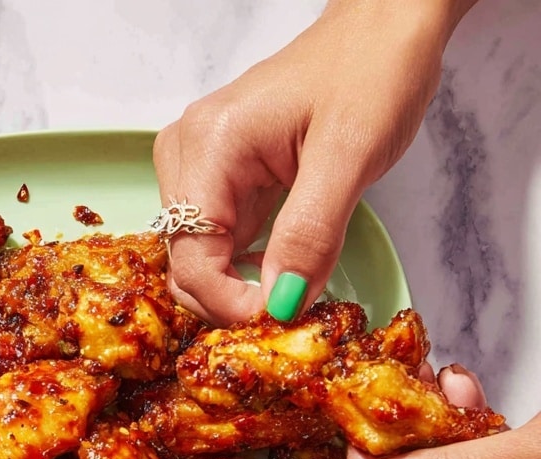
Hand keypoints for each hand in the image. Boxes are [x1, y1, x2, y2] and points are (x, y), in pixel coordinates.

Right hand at [153, 0, 474, 325]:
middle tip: (288, 314)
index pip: (192, 261)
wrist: (384, 28)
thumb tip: (280, 305)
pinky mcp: (219, 181)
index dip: (230, 305)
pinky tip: (283, 270)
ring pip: (199, 262)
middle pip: (185, 266)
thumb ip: (309, 236)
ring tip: (290, 291)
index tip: (281, 320)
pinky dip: (246, 271)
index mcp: (207, 147)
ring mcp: (198, 169)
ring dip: (238, 291)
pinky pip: (219, 246)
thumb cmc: (370, 72)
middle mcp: (186, 157)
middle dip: (231, 303)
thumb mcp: (348, 157)